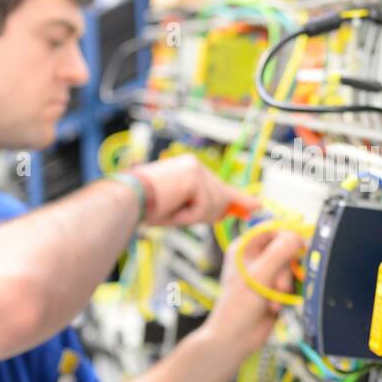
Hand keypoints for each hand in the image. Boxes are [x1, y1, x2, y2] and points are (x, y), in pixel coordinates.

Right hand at [130, 154, 252, 226]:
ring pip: (213, 205)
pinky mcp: (194, 177)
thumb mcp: (178, 210)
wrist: (124, 201)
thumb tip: (224, 213)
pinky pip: (202, 208)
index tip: (256, 205)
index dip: (237, 198)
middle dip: (221, 211)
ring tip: (171, 211)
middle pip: (221, 195)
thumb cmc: (143, 208)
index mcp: (188, 170)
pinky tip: (170, 208)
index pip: (218, 185)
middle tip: (225, 215)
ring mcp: (195, 169)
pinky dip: (186, 217)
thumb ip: (202, 209)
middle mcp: (194, 165)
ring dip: (193, 217)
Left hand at [203, 228, 303, 360]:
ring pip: (290, 268)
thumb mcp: (260, 275)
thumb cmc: (238, 307)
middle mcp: (256, 258)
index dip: (288, 236)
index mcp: (245, 248)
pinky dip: (285, 297)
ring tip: (273, 300)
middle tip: (278, 285)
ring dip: (285, 285)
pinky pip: (291, 284)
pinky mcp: (274, 290)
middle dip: (285, 269)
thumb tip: (298, 236)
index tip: (299, 246)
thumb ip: (280, 253)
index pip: (272, 229)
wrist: (235, 339)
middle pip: (285, 249)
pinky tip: (274, 307)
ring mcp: (266, 274)